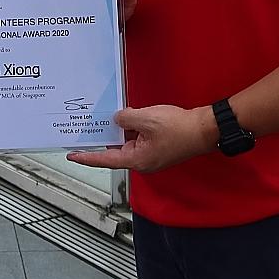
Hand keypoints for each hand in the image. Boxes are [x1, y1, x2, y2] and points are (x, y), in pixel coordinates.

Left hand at [66, 105, 215, 173]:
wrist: (205, 129)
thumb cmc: (180, 128)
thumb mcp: (146, 118)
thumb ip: (126, 118)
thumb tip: (117, 119)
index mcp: (137, 160)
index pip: (105, 159)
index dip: (87, 157)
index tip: (73, 156)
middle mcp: (142, 162)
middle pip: (116, 150)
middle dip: (104, 138)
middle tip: (88, 128)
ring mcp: (151, 155)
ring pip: (127, 143)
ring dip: (120, 131)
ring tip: (108, 118)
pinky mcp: (158, 148)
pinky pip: (138, 139)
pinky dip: (131, 129)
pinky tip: (128, 116)